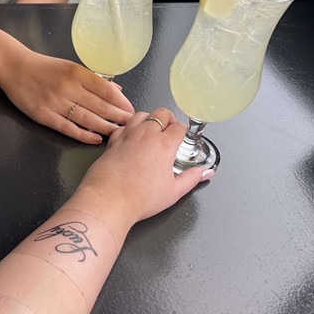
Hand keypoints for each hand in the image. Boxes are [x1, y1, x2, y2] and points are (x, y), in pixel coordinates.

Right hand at [0, 51, 134, 143]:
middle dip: (118, 117)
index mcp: (76, 73)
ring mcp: (55, 103)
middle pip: (99, 106)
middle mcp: (68, 88)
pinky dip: (84, 136)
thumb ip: (93, 80)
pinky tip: (97, 139)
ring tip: (118, 134)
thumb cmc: (45, 68)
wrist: (14, 68)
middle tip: (130, 126)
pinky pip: (68, 128)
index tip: (131, 111)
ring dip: (105, 128)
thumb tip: (117, 91)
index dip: (121, 103)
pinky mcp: (44, 116)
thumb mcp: (70, 67)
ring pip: (86, 119)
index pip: (106, 90)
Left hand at [73, 108, 213, 227]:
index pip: (178, 126)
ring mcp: (127, 136)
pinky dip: (129, 128)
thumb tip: (205, 173)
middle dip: (168, 118)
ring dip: (148, 119)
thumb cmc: (139, 198)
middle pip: (161, 113)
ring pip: (140, 114)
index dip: (182, 130)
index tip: (182, 136)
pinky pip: (122, 126)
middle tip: (169, 129)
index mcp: (164, 144)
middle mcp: (146, 135)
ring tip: (151, 130)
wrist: (109, 200)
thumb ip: (192, 179)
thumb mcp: (174, 192)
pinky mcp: (112, 142)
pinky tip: (130, 138)